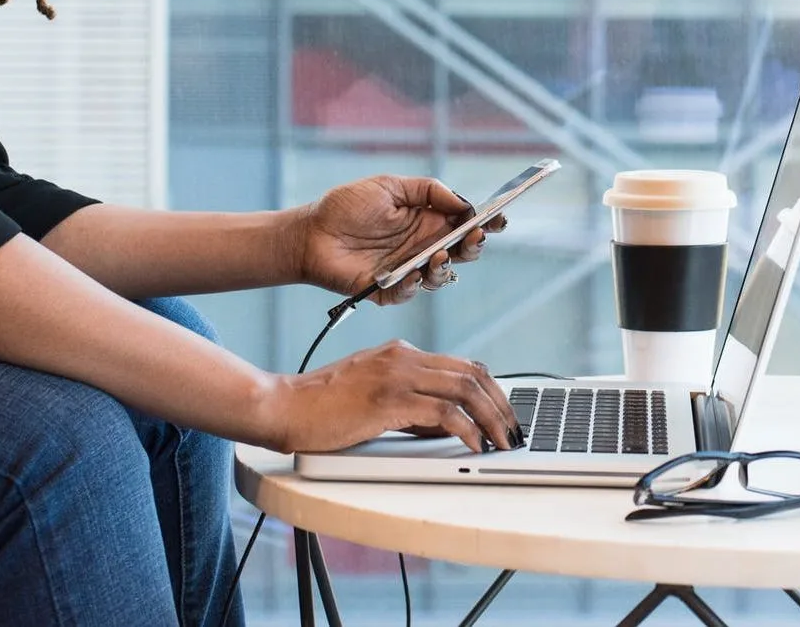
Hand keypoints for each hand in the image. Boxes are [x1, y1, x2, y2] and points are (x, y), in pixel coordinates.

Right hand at [265, 339, 519, 453]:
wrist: (285, 406)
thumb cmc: (323, 406)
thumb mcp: (373, 394)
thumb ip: (409, 401)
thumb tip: (446, 424)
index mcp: (401, 353)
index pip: (462, 364)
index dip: (491, 389)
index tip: (504, 413)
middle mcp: (404, 357)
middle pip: (472, 373)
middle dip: (501, 403)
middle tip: (513, 430)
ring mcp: (397, 376)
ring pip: (465, 389)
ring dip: (491, 418)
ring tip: (502, 442)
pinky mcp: (389, 401)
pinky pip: (443, 413)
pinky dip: (466, 430)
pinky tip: (473, 446)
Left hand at [295, 175, 507, 305]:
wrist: (310, 233)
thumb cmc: (347, 206)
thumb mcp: (390, 186)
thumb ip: (428, 190)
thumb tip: (463, 203)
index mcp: (427, 221)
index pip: (464, 224)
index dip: (485, 222)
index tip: (499, 218)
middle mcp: (422, 246)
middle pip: (461, 252)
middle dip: (473, 246)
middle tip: (474, 237)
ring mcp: (407, 269)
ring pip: (441, 276)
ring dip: (446, 266)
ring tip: (439, 255)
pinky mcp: (387, 290)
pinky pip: (408, 293)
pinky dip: (414, 285)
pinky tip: (413, 273)